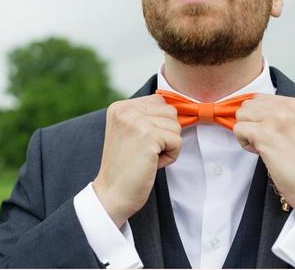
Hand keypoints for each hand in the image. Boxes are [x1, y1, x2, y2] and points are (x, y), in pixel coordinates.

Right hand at [93, 95, 181, 227]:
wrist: (112, 194)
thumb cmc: (126, 167)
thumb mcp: (131, 132)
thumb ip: (148, 117)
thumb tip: (182, 107)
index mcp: (120, 107)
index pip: (159, 102)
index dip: (161, 124)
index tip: (143, 142)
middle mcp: (126, 110)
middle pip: (170, 112)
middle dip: (167, 134)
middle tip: (146, 152)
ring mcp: (136, 122)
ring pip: (176, 126)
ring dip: (169, 145)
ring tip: (148, 157)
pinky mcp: (148, 136)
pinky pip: (177, 141)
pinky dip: (171, 156)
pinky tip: (152, 164)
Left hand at [234, 94, 294, 212]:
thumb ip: (276, 114)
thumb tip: (246, 110)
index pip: (259, 98)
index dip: (257, 116)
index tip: (269, 132)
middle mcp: (287, 107)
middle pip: (247, 105)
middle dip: (250, 123)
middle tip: (267, 141)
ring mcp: (276, 119)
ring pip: (241, 115)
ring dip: (246, 132)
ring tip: (264, 146)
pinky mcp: (264, 134)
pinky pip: (238, 129)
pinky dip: (244, 143)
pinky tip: (261, 152)